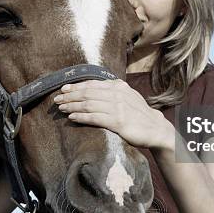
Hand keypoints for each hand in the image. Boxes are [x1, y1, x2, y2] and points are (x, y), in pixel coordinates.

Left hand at [53, 79, 173, 149]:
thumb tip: (95, 87)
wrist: (156, 129)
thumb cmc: (139, 114)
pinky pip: (95, 117)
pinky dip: (81, 116)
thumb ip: (114, 91)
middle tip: (57, 99)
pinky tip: (72, 117)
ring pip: (89, 104)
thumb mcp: (128, 97)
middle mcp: (117, 94)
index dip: (76, 86)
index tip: (63, 89)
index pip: (93, 84)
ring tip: (62, 108)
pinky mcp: (118, 122)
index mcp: (119, 87)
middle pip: (88, 93)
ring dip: (72, 105)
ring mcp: (118, 108)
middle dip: (70, 96)